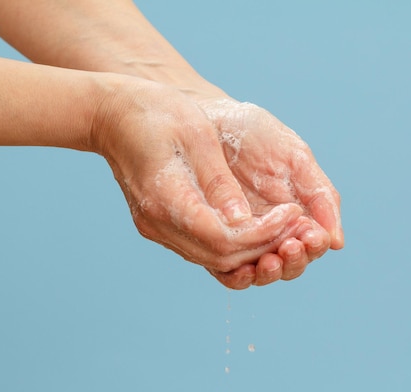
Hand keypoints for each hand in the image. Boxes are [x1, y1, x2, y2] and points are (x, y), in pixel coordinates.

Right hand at [90, 76, 304, 282]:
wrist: (115, 116)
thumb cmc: (157, 114)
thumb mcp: (195, 136)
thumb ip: (219, 183)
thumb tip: (245, 221)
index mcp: (165, 199)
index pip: (222, 238)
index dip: (263, 233)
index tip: (293, 213)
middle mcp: (158, 223)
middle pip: (220, 257)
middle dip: (264, 245)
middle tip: (295, 223)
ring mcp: (157, 228)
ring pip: (213, 259)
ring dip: (252, 249)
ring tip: (282, 227)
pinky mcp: (161, 226)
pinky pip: (202, 248)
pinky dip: (233, 244)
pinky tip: (256, 227)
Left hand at [198, 98, 343, 287]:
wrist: (205, 119)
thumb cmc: (253, 134)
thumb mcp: (294, 157)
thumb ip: (320, 196)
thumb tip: (337, 242)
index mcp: (296, 213)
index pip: (311, 244)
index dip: (313, 246)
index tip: (309, 237)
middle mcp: (270, 231)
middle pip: (289, 264)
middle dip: (293, 261)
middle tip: (288, 247)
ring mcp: (242, 237)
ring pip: (260, 272)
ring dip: (268, 272)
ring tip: (268, 260)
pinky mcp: (213, 240)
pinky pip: (225, 270)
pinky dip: (236, 276)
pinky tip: (240, 269)